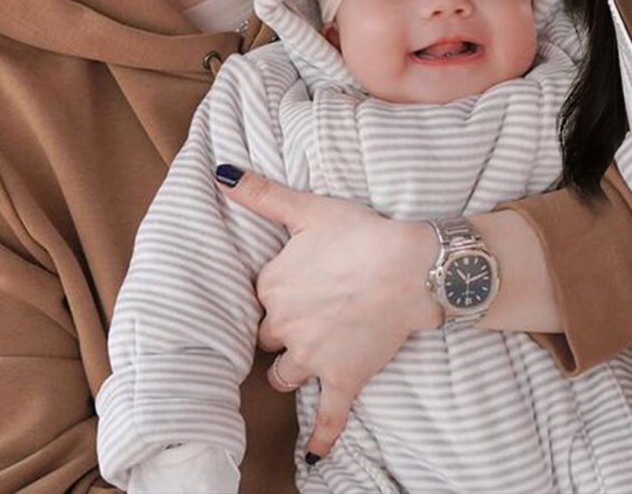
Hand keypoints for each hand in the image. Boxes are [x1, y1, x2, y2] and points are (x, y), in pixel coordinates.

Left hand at [221, 167, 437, 461]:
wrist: (410, 267)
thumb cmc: (362, 233)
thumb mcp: (309, 208)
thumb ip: (263, 194)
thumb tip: (221, 175)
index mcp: (273, 285)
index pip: (260, 297)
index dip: (276, 293)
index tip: (294, 287)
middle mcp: (285, 325)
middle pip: (267, 338)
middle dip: (281, 332)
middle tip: (303, 321)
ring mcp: (313, 356)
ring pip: (284, 375)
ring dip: (290, 371)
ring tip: (302, 367)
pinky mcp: (343, 378)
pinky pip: (328, 417)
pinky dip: (320, 438)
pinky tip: (314, 457)